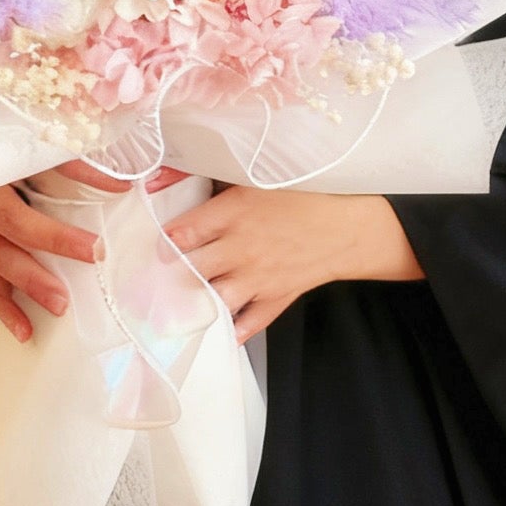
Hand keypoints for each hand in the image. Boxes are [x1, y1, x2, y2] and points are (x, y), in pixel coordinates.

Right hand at [0, 161, 185, 340]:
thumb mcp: (25, 154)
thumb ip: (71, 165)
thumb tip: (121, 183)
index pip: (29, 191)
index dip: (59, 221)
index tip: (95, 240)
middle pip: (9, 228)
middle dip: (48, 248)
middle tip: (87, 264)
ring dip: (27, 285)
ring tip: (59, 306)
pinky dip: (3, 309)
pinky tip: (25, 330)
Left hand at [161, 186, 422, 342]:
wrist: (351, 224)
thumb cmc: (306, 192)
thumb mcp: (256, 175)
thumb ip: (207, 174)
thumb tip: (156, 178)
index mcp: (233, 213)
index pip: (182, 234)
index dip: (162, 241)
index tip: (154, 244)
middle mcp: (240, 249)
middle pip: (190, 270)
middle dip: (169, 275)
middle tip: (155, 276)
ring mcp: (257, 278)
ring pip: (212, 300)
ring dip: (193, 304)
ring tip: (175, 305)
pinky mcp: (276, 298)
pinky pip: (246, 323)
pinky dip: (230, 331)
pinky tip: (215, 331)